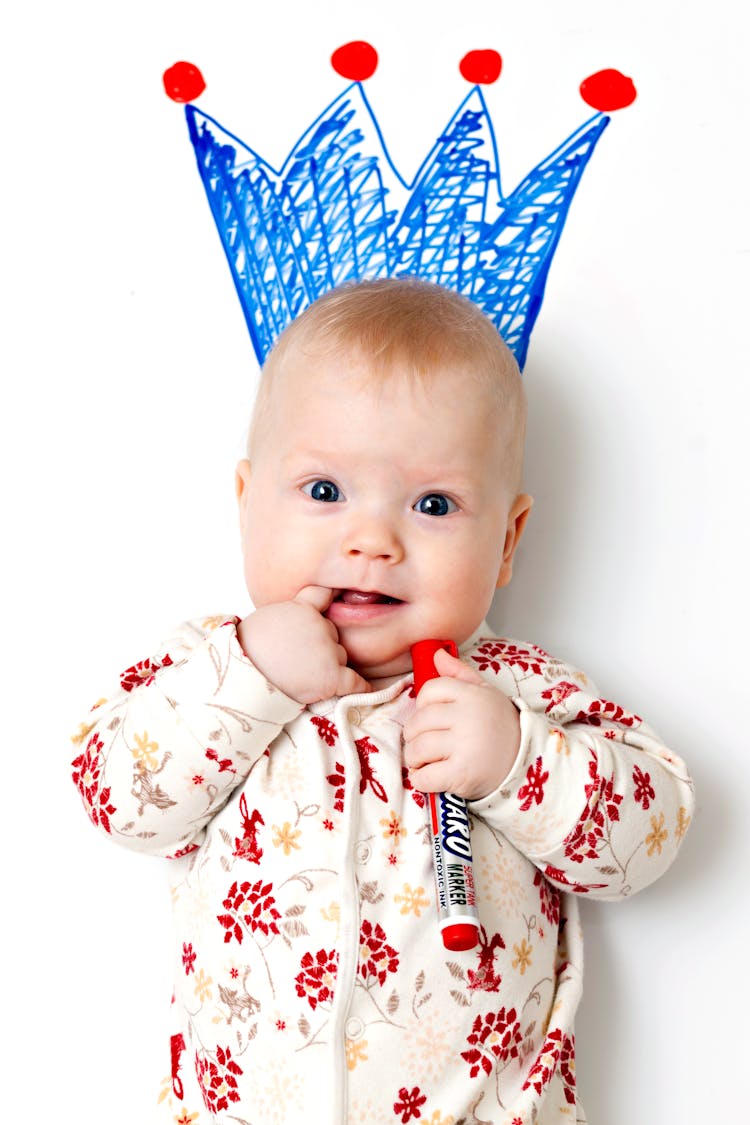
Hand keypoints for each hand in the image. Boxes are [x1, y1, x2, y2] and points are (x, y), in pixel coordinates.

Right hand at [237, 586, 371, 703]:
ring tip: (300, 676)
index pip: (322, 594)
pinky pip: (355, 681)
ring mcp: (327, 650)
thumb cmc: (247, 653)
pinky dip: (359, 686)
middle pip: (331, 635)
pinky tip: (363, 689)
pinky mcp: (331, 676)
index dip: (331, 595)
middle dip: (321, 646)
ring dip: (329, 666)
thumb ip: (289, 618)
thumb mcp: (265, 622)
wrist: (242, 676)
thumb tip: (296, 629)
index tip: (341, 593)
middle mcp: (318, 625)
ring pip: (339, 657)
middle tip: (296, 660)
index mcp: (300, 608)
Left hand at [403, 647, 520, 799]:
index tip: (433, 716)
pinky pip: (423, 777)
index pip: (428, 690)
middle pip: (418, 722)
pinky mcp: (461, 774)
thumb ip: (460, 673)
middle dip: (415, 735)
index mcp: (472, 695)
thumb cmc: (500, 727)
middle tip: (427, 742)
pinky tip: (431, 776)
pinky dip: (421, 780)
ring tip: (428, 760)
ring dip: (415, 759)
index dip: (424, 704)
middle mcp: (468, 718)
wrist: (526, 763)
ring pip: (416, 749)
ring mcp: (464, 746)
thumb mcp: (486, 694)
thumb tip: (437, 654)